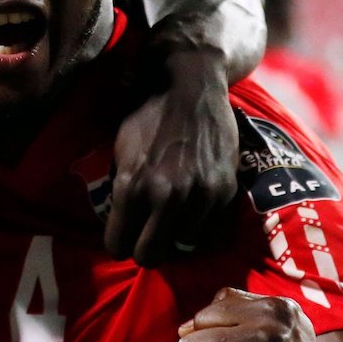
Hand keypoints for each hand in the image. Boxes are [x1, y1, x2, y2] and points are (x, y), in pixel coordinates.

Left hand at [104, 52, 239, 265]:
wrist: (189, 84)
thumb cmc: (146, 116)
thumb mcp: (118, 153)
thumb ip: (121, 191)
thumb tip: (123, 225)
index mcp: (131, 187)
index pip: (118, 246)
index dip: (118, 243)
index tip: (123, 236)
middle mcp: (165, 197)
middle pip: (150, 257)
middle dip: (145, 248)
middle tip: (147, 234)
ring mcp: (199, 195)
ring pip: (184, 246)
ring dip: (176, 236)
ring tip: (172, 218)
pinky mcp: (225, 189)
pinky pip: (210, 228)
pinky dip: (200, 223)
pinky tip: (193, 206)